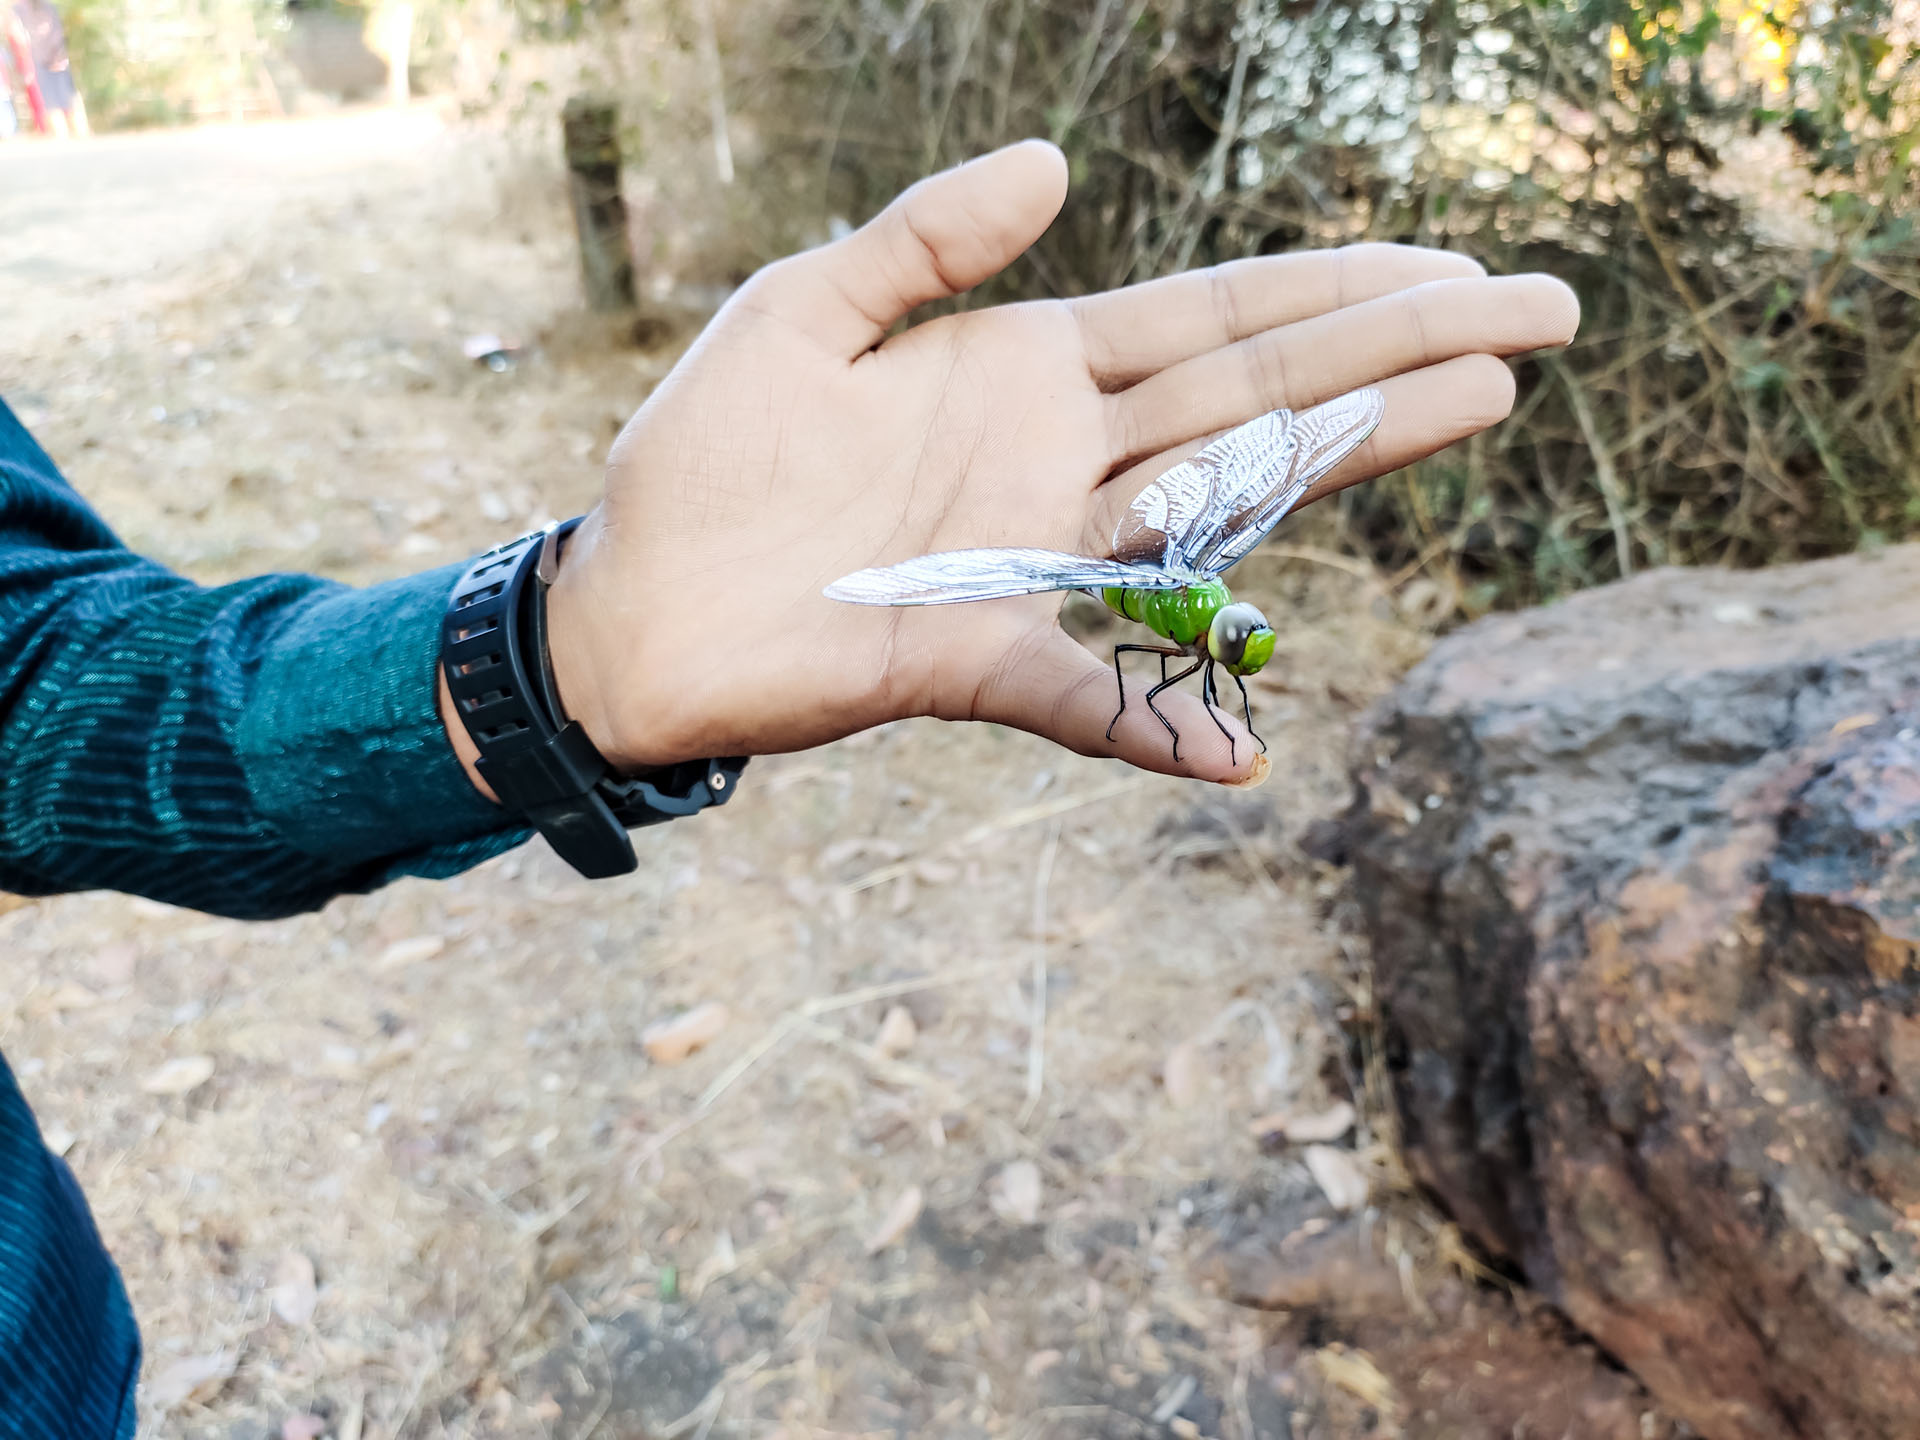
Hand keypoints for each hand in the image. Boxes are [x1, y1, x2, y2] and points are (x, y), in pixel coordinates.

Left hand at [540, 140, 1578, 785]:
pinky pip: (1086, 693)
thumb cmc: (702, 458)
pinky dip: (1157, 726)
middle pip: (1256, 397)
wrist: (622, 605)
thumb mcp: (801, 312)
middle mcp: (1058, 462)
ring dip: (1343, 464)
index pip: (1211, 319)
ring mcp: (1030, 562)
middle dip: (1395, 352)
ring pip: (1216, 508)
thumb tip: (1060, 165)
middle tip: (1539, 318)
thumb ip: (923, 244)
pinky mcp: (972, 659)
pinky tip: (1241, 755)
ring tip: (1477, 410)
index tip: (1456, 266)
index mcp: (1025, 369)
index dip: (1335, 289)